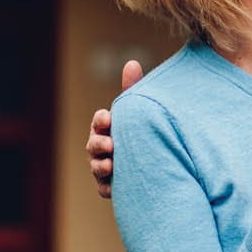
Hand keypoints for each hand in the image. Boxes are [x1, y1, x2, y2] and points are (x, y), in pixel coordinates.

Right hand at [86, 60, 143, 198]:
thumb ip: (133, 88)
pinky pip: (106, 189)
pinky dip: (109, 188)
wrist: (157, 160)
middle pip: (94, 145)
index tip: (108, 118)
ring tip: (111, 166)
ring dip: (101, 166)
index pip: (99, 121)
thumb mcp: (140, 109)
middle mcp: (102, 147)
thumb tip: (131, 63)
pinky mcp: (112, 186)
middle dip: (99, 144)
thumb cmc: (143, 128)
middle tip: (110, 144)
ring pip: (97, 168)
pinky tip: (115, 187)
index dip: (101, 120)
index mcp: (107, 127)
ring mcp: (104, 167)